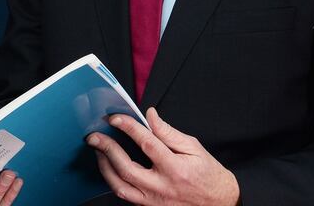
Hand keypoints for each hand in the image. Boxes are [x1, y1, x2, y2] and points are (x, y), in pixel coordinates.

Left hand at [85, 108, 239, 205]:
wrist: (219, 203)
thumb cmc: (208, 175)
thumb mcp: (193, 148)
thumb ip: (168, 132)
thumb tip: (150, 116)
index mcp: (175, 169)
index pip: (146, 143)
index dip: (128, 128)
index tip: (115, 118)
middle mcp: (162, 187)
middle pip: (126, 168)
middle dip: (107, 149)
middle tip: (94, 136)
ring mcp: (154, 201)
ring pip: (120, 186)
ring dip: (104, 167)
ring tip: (98, 151)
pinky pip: (125, 196)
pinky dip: (114, 181)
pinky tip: (109, 168)